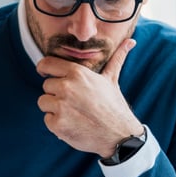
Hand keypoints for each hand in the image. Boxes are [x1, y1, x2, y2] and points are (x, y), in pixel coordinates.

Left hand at [36, 38, 143, 156]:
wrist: (119, 135)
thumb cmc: (114, 106)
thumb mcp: (112, 79)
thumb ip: (117, 58)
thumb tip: (131, 41)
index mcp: (77, 73)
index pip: (46, 64)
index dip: (44, 69)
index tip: (46, 74)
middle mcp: (67, 87)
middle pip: (46, 85)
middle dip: (56, 93)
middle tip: (74, 101)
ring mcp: (61, 106)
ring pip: (43, 102)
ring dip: (54, 108)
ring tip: (73, 112)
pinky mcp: (57, 124)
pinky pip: (47, 119)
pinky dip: (57, 123)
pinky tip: (72, 123)